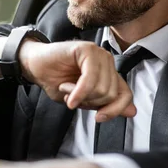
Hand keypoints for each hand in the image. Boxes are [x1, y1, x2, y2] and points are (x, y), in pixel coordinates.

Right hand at [20, 40, 135, 121]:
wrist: (35, 67)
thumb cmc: (56, 80)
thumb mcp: (83, 100)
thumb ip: (106, 104)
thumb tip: (132, 112)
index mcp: (109, 74)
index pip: (125, 94)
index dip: (115, 110)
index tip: (98, 117)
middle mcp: (107, 62)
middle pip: (111, 94)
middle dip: (90, 102)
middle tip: (73, 96)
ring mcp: (99, 54)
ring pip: (102, 88)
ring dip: (80, 95)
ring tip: (67, 88)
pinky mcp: (87, 50)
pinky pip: (90, 79)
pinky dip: (78, 91)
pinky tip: (67, 92)